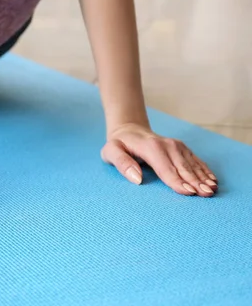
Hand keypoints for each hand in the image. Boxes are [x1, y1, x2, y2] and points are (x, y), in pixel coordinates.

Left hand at [101, 123, 217, 196]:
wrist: (128, 129)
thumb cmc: (118, 144)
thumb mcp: (110, 152)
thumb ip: (122, 163)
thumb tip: (137, 178)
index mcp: (150, 147)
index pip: (166, 168)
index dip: (177, 181)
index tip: (188, 192)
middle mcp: (167, 145)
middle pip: (182, 167)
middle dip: (195, 181)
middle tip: (206, 195)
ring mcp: (176, 146)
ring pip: (191, 164)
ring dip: (203, 177)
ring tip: (212, 190)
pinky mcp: (181, 148)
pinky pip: (195, 160)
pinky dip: (204, 170)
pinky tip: (212, 180)